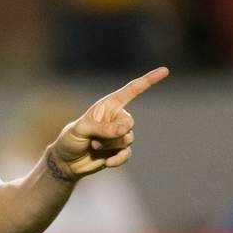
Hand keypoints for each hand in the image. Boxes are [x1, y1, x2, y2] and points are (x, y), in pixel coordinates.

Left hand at [48, 67, 169, 182]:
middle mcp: (116, 118)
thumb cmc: (70, 139)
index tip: (165, 70)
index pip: (131, 91)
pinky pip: (127, 154)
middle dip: (113, 133)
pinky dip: (117, 159)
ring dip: (110, 145)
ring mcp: (120, 135)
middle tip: (94, 139)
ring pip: (127, 139)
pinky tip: (106, 162)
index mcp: (107, 106)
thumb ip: (102, 128)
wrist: (67, 161)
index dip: (148, 80)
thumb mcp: (81, 130)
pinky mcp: (120, 151)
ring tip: (94, 146)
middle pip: (129, 123)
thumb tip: (125, 130)